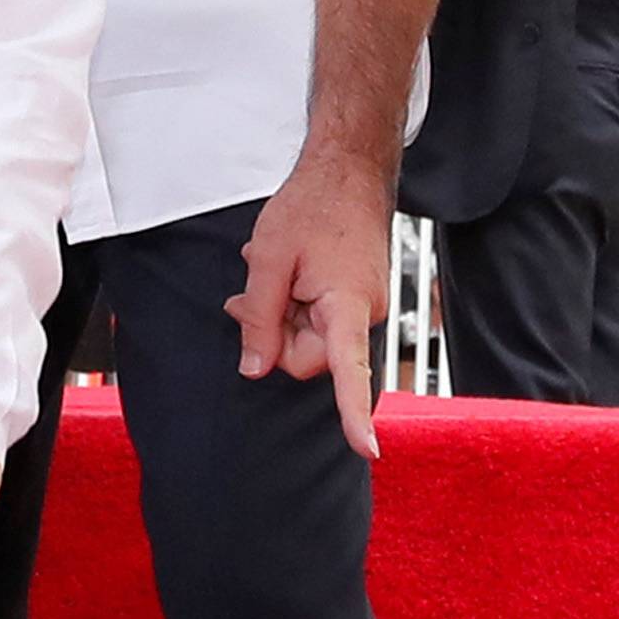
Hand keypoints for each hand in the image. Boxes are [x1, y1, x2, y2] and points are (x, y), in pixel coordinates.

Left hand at [229, 147, 389, 460]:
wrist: (348, 169)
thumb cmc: (312, 205)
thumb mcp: (268, 258)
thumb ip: (258, 317)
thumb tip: (255, 368)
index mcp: (347, 304)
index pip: (351, 370)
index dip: (354, 413)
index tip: (366, 449)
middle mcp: (364, 312)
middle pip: (308, 358)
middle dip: (276, 335)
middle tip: (251, 295)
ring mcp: (363, 306)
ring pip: (310, 339)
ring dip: (282, 315)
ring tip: (271, 273)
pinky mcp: (356, 299)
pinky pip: (318, 320)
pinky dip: (295, 304)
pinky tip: (286, 275)